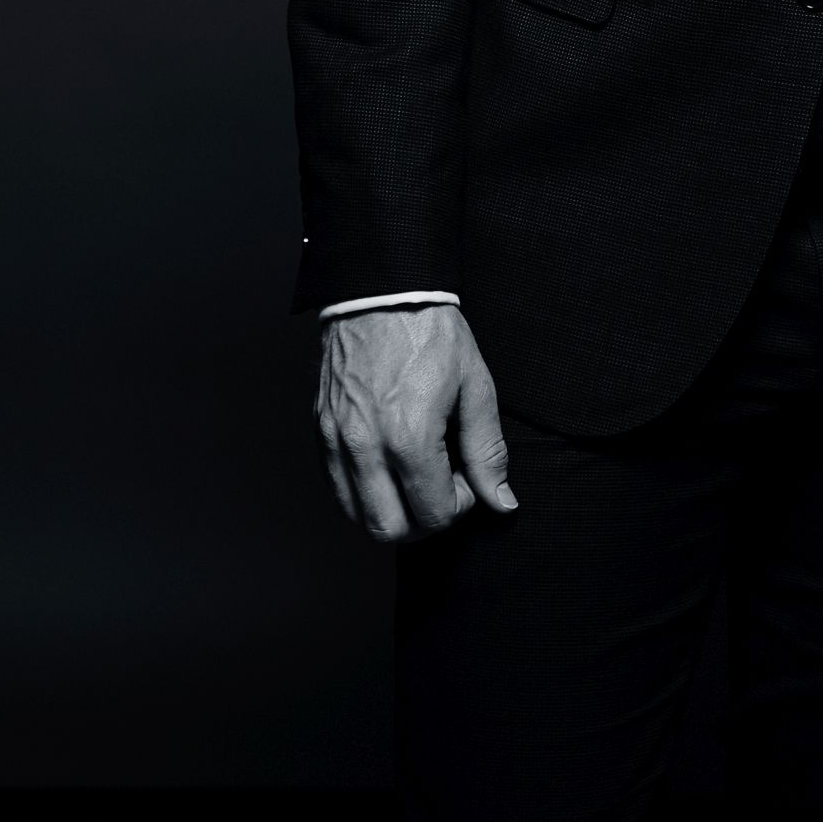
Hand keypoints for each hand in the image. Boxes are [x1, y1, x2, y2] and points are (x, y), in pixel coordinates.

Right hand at [315, 303, 516, 542]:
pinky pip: (336, 488)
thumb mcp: (475, 386)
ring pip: (357, 517)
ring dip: (391, 512)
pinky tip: (388, 467)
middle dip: (424, 521)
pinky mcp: (321, 432)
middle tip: (442, 488)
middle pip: (390, 530)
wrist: (383, 291)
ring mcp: (336, 441)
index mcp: (410, 437)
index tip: (467, 476)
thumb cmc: (431, 332)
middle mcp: (366, 447)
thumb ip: (488, 450)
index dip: (461, 504)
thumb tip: (502, 501)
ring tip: (415, 477)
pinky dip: (363, 493)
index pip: (435, 514)